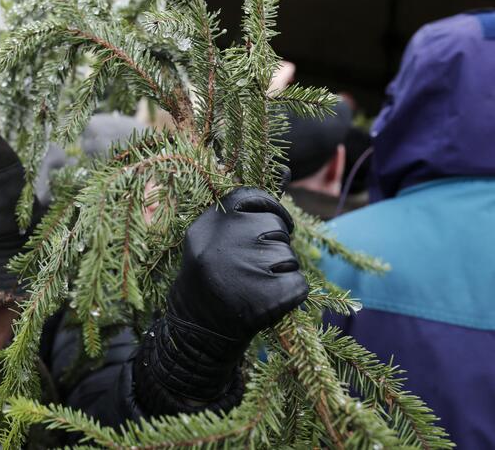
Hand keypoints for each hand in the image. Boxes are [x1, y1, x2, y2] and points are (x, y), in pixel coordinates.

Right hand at [169, 187, 308, 342]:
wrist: (198, 329)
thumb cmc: (214, 272)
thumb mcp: (220, 234)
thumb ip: (253, 204)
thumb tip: (285, 167)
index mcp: (210, 223)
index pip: (253, 197)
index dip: (268, 211)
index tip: (265, 228)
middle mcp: (224, 243)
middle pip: (276, 227)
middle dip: (272, 245)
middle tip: (250, 266)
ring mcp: (246, 271)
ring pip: (289, 256)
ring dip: (279, 271)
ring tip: (252, 285)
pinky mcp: (268, 299)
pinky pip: (299, 284)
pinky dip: (290, 295)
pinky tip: (265, 302)